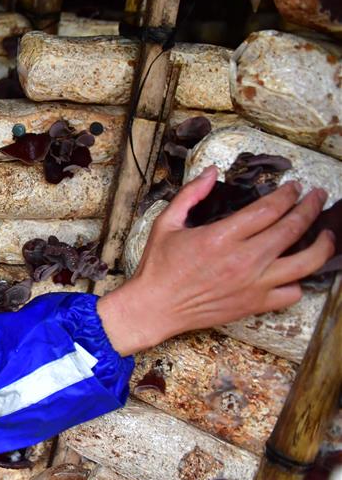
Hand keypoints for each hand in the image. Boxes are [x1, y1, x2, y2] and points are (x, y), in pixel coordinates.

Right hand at [98, 166, 334, 355]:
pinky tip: (296, 271)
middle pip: (292, 229)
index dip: (287, 194)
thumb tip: (212, 172)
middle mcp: (243, 260)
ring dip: (322, 245)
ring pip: (305, 263)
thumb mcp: (166, 223)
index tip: (294, 186)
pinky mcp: (254, 305)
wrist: (155, 307)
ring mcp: (253, 285)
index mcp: (221, 237)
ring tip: (326, 234)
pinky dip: (299, 280)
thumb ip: (191, 194)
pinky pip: (292, 293)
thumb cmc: (158, 267)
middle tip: (317, 196)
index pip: (269, 209)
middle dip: (310, 207)